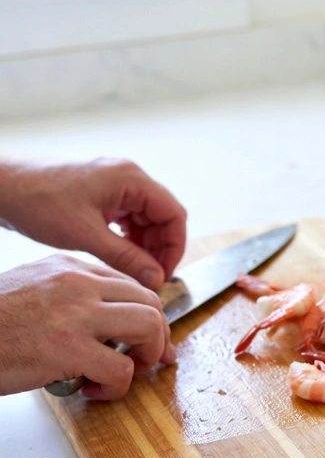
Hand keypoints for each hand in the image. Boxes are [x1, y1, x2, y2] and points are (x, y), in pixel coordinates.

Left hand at [0, 158, 186, 289]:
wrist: (2, 187)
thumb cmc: (38, 202)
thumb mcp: (87, 235)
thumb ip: (126, 257)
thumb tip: (156, 278)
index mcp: (131, 179)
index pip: (173, 214)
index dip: (174, 246)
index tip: (164, 273)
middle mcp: (128, 178)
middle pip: (162, 217)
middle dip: (159, 249)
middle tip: (150, 277)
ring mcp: (115, 185)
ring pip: (145, 220)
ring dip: (144, 246)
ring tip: (134, 270)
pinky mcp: (101, 195)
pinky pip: (127, 219)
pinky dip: (128, 239)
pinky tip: (120, 256)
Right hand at [0, 255, 175, 399]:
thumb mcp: (30, 289)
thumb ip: (69, 296)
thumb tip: (106, 320)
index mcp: (69, 267)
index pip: (131, 285)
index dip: (147, 315)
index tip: (148, 338)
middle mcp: (78, 284)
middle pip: (150, 302)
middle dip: (157, 335)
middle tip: (148, 360)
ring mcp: (76, 314)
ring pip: (148, 326)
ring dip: (146, 356)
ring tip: (125, 374)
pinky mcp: (68, 348)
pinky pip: (121, 368)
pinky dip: (117, 386)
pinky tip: (95, 391)